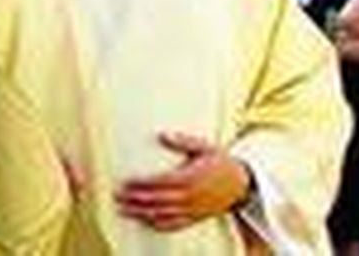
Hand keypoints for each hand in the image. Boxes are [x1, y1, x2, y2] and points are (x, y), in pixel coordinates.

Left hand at [115, 132, 250, 230]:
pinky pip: (174, 225)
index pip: (161, 182)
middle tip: (117, 195)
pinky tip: (144, 221)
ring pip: (163, 214)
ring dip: (141, 213)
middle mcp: (190, 196)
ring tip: (123, 209)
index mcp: (191, 178)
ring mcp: (192, 209)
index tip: (126, 181)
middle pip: (158, 200)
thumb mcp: (205, 147)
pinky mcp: (195, 218)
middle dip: (135, 199)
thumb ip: (183, 141)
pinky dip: (157, 224)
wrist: (242, 184)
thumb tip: (162, 134)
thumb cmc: (220, 162)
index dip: (142, 183)